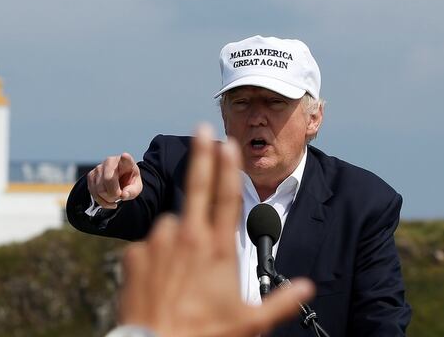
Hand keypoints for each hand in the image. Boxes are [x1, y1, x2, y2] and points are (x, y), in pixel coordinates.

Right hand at [88, 153, 142, 207]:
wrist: (120, 180)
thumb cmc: (128, 181)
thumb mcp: (136, 187)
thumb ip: (132, 191)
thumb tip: (123, 195)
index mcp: (125, 162)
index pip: (125, 159)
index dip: (125, 158)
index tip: (125, 156)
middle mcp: (110, 162)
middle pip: (108, 181)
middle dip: (114, 195)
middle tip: (119, 196)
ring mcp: (98, 168)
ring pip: (99, 189)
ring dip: (107, 199)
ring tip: (113, 198)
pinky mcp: (91, 176)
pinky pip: (93, 192)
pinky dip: (100, 201)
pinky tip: (107, 200)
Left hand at [117, 125, 314, 336]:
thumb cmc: (205, 335)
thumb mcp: (251, 322)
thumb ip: (282, 301)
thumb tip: (309, 286)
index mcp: (218, 248)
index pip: (227, 197)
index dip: (228, 167)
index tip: (227, 143)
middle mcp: (187, 237)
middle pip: (197, 186)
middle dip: (201, 155)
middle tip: (202, 128)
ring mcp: (158, 242)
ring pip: (171, 228)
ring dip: (178, 241)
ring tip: (182, 278)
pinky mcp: (134, 253)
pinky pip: (149, 247)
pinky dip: (156, 258)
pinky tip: (161, 283)